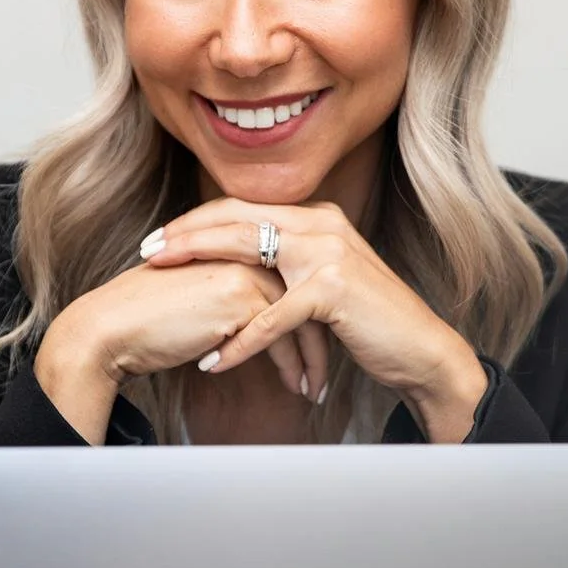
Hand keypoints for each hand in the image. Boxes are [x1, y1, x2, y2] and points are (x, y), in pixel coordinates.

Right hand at [34, 255, 319, 442]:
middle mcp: (247, 249)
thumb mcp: (200, 294)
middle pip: (306, 294)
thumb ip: (233, 294)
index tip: (319, 343)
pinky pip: (282, 339)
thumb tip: (263, 319)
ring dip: (312, 360)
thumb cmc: (149, 317)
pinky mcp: (241, 298)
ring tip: (314, 390)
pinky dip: (290, 368)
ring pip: (301, 318)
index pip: (293, 274)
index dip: (309, 311)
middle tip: (325, 373)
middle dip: (321, 338)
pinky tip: (294, 389)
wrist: (112, 327)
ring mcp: (247, 270)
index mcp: (238, 240)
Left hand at [140, 197, 489, 437]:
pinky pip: (272, 316)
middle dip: (185, 234)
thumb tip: (241, 265)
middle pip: (237, 219)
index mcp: (318, 217)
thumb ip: (290, 265)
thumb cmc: (370, 322)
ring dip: (199, 270)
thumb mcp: (325, 281)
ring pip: (247, 253)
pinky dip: (240, 341)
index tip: (161, 237)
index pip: (244, 208)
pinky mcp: (333, 290)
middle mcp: (322, 224)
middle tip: (146, 251)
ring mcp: (329, 253)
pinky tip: (215, 359)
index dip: (197, 220)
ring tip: (162, 284)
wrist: (421, 350)